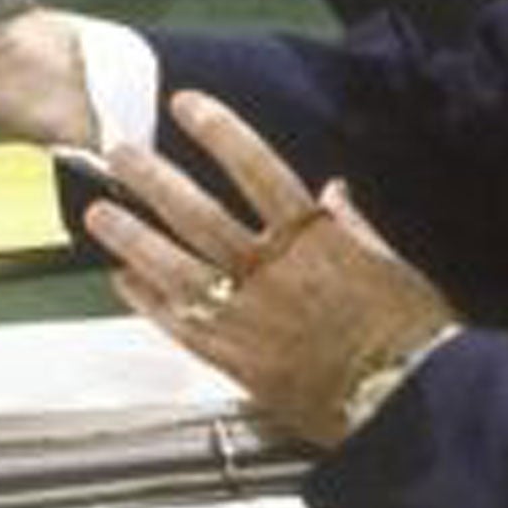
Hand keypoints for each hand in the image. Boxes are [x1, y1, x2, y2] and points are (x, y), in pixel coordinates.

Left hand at [88, 91, 458, 446]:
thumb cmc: (410, 332)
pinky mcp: (236, 361)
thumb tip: (332, 189)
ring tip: (98, 212)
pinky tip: (122, 281)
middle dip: (155, 180)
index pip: (257, 169)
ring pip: (177, 267)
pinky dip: (148, 301)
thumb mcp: (391, 264)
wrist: (405, 403)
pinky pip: (180, 325)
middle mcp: (273, 271)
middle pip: (200, 214)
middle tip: (119, 151)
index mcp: (315, 239)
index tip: (186, 104)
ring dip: (134, 237)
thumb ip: (353, 225)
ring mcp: (248, 316)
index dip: (220, 132)